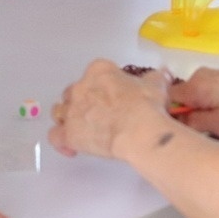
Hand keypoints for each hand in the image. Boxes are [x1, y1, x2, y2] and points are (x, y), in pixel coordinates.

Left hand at [49, 59, 169, 158]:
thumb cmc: (147, 104)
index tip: (114, 94)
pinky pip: (55, 136)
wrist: (138, 129)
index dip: (104, 84)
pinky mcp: (68, 133)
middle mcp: (81, 87)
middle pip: (74, 91)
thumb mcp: (156, 84)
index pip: (96, 72)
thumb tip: (163, 73)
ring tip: (82, 129)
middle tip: (100, 113)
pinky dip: (61, 141)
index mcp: (100, 70)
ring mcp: (72, 110)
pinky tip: (72, 147)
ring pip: (60, 111)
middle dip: (83, 100)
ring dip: (68, 118)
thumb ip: (156, 77)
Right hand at [168, 66, 218, 137]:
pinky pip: (206, 95)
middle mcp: (200, 76)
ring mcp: (213, 75)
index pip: (164, 99)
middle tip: (199, 134)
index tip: (176, 132)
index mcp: (195, 87)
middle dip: (186, 117)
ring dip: (200, 113)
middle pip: (179, 99)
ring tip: (217, 128)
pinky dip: (212, 107)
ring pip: (194, 98)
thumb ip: (193, 123)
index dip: (167, 116)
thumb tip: (173, 122)